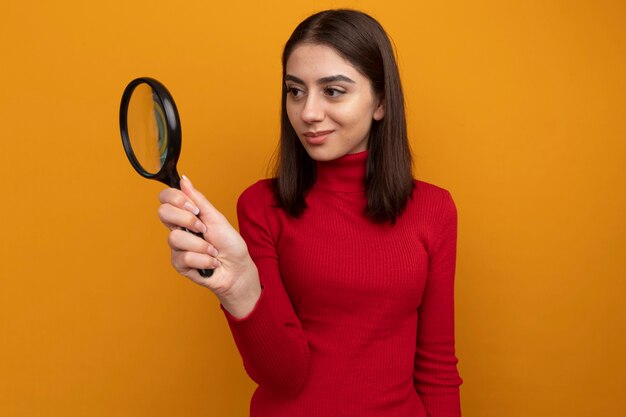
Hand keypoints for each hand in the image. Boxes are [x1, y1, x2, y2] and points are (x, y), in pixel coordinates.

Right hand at [158, 175, 260, 316]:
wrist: (237, 269)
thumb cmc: (229, 244)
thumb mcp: (217, 217)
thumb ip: (199, 199)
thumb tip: (184, 179)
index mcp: (186, 215)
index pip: (166, 199)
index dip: (176, 199)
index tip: (195, 208)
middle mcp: (178, 229)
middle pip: (163, 213)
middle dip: (188, 220)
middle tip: (204, 229)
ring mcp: (177, 247)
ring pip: (176, 238)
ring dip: (202, 245)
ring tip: (213, 251)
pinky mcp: (179, 264)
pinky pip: (184, 257)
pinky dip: (204, 259)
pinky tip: (211, 262)